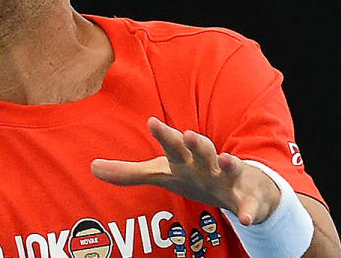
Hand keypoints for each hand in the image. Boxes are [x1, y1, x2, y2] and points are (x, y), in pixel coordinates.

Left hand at [91, 117, 280, 224]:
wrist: (242, 188)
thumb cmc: (195, 176)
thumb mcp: (162, 174)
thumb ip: (128, 173)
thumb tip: (91, 167)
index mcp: (185, 159)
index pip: (172, 143)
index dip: (162, 133)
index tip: (151, 121)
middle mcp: (206, 164)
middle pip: (201, 150)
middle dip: (196, 142)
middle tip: (189, 134)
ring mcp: (228, 179)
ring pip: (228, 169)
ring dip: (227, 164)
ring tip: (224, 159)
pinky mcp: (246, 198)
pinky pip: (249, 206)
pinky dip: (249, 211)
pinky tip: (246, 218)